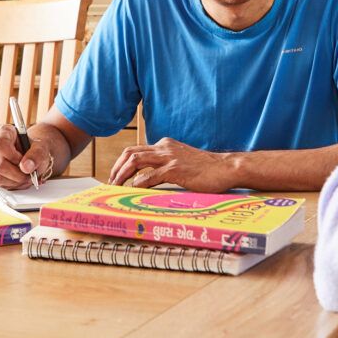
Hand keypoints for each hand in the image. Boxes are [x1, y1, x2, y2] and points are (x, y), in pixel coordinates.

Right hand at [0, 124, 51, 189]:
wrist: (31, 154)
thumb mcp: (41, 148)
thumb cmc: (34, 149)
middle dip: (18, 176)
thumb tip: (26, 167)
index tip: (24, 163)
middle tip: (30, 176)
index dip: (13, 158)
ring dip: (14, 182)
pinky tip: (17, 180)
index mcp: (4, 132)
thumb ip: (36, 155)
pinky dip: (8, 185)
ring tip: (25, 178)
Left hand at [109, 138, 235, 192]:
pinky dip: (137, 184)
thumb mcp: (183, 162)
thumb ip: (167, 166)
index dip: (122, 163)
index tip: (116, 177)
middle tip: (111, 183)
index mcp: (165, 145)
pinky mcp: (175, 170)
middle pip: (130, 153)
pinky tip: (133, 191)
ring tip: (116, 188)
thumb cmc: (207, 169)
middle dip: (116, 168)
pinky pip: (149, 176)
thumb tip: (149, 179)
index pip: (136, 150)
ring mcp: (169, 158)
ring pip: (135, 161)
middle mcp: (164, 148)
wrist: (227, 168)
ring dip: (121, 175)